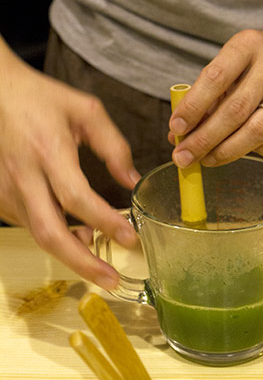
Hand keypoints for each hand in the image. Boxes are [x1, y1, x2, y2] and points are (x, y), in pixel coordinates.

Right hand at [0, 55, 138, 287]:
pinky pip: (29, 225)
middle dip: (82, 262)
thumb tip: (132, 182)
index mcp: (47, 151)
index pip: (76, 197)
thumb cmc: (41, 99)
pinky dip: (55, 236)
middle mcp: (22, 175)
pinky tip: (77, 233)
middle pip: (49, 232)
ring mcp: (5, 189)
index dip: (104, 221)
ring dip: (72, 252)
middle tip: (112, 280)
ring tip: (101, 258)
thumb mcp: (86, 111)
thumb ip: (114, 146)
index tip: (131, 237)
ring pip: (38, 234)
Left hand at [168, 28, 262, 167]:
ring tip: (207, 160)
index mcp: (248, 45)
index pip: (216, 78)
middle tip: (184, 157)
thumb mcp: (231, 63)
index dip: (193, 107)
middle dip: (205, 138)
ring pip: (259, 130)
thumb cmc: (256, 62)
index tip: (176, 128)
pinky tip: (242, 150)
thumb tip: (178, 134)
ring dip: (228, 151)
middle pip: (236, 110)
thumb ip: (206, 94)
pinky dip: (257, 151)